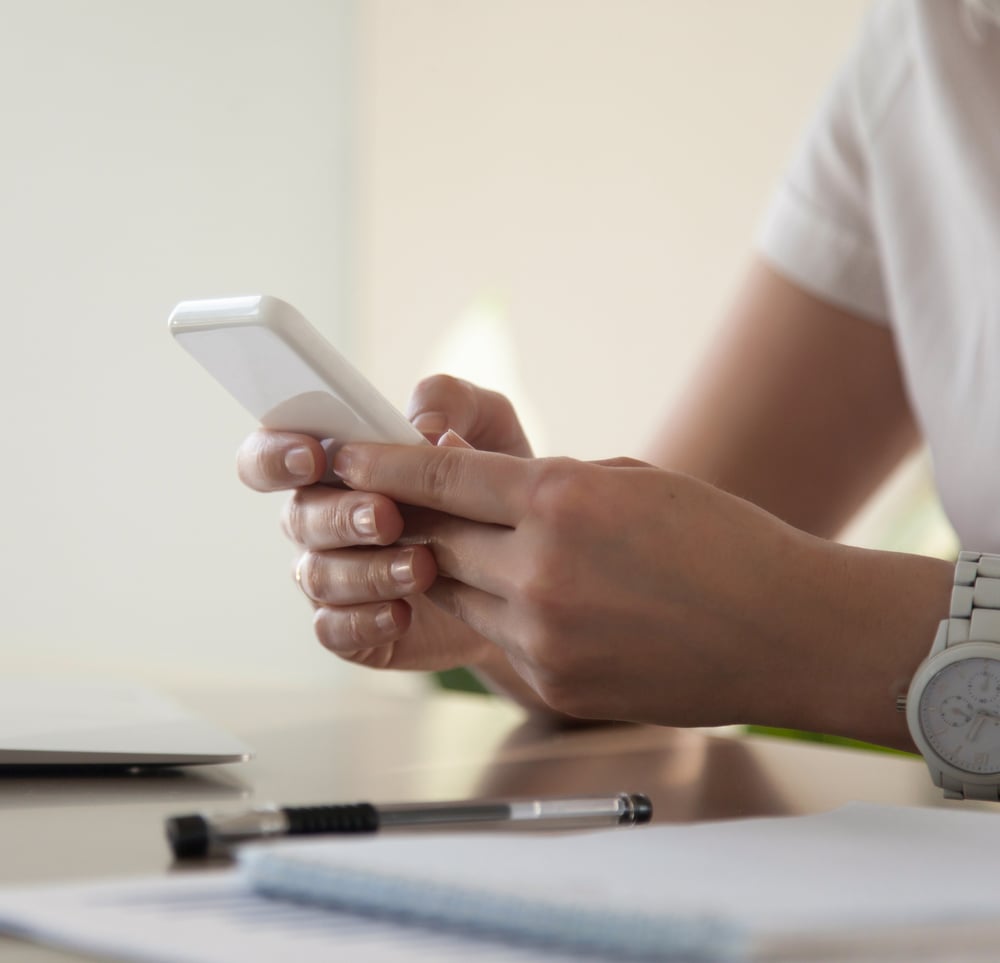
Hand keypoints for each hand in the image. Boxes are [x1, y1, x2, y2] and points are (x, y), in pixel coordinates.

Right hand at [236, 376, 540, 690]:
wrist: (528, 568)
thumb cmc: (493, 486)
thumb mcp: (489, 427)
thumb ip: (453, 402)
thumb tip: (422, 425)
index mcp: (335, 466)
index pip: (271, 454)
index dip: (276, 454)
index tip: (312, 456)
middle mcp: (322, 520)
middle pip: (298, 517)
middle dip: (341, 515)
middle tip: (389, 516)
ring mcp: (334, 576)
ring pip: (318, 575)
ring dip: (366, 570)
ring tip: (422, 567)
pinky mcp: (354, 628)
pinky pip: (334, 629)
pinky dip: (365, 621)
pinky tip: (402, 612)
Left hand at [327, 441, 826, 725]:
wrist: (786, 630)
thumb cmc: (723, 541)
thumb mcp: (632, 482)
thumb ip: (551, 488)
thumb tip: (492, 493)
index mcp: (560, 500)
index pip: (441, 477)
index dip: (382, 463)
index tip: (344, 456)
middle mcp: (540, 569)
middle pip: (433, 541)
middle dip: (412, 522)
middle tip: (399, 507)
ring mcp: (543, 634)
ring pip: (458, 594)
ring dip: (458, 572)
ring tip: (488, 555)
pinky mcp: (552, 682)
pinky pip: (498, 639)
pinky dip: (503, 615)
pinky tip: (545, 603)